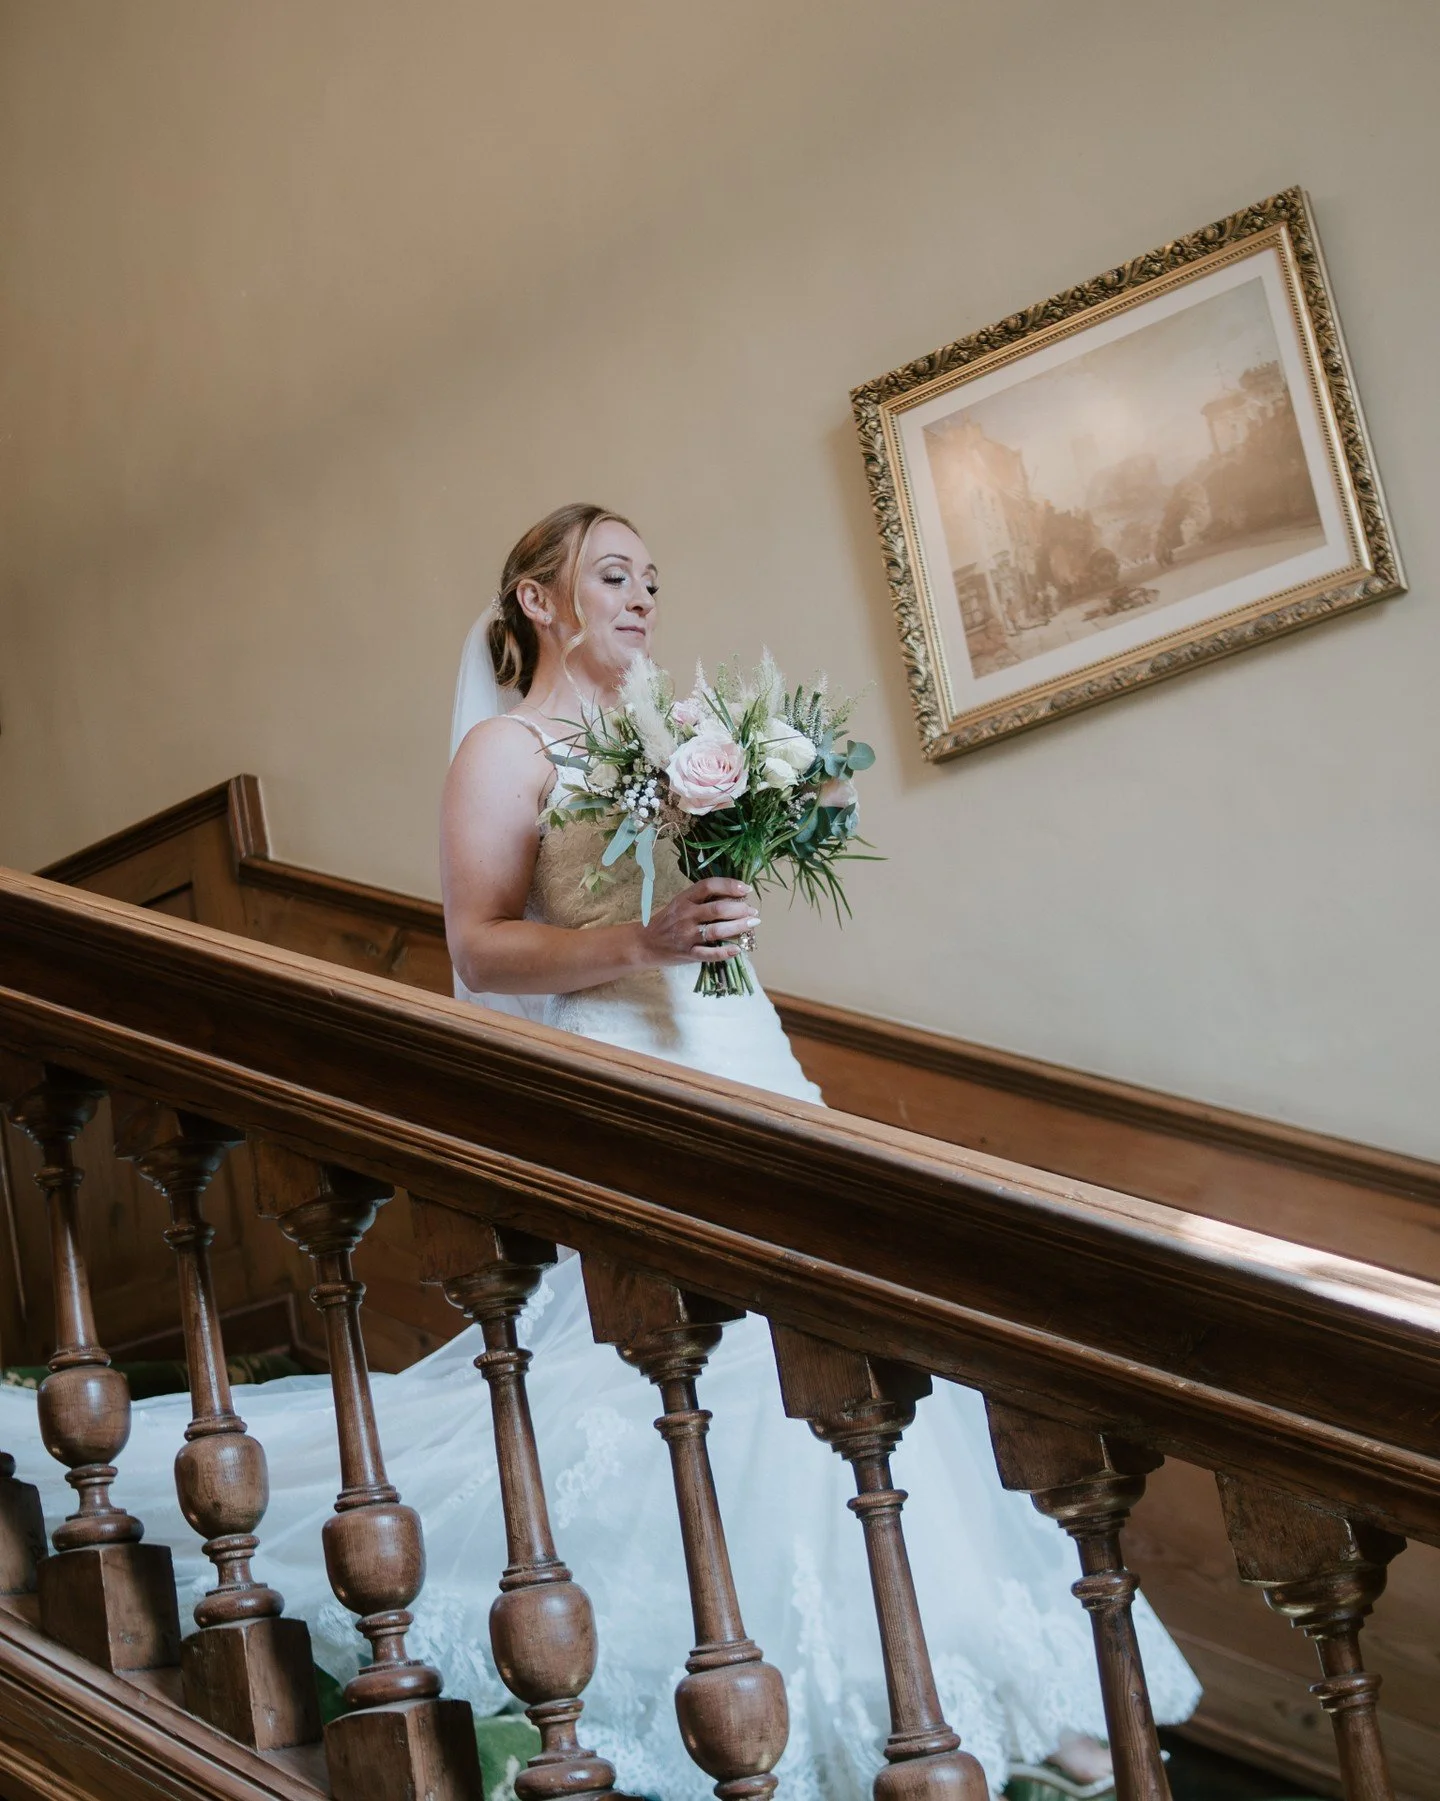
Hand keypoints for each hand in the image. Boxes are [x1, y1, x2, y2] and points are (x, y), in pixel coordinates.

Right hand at [640, 878, 759, 966]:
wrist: (644, 943)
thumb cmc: (667, 921)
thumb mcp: (681, 904)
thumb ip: (702, 900)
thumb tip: (735, 897)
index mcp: (684, 899)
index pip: (709, 886)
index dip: (729, 885)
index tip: (746, 889)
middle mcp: (685, 915)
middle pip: (717, 909)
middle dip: (739, 909)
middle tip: (753, 911)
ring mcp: (686, 936)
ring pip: (716, 931)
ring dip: (737, 927)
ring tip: (752, 924)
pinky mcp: (687, 953)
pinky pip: (708, 954)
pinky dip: (725, 952)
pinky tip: (738, 949)